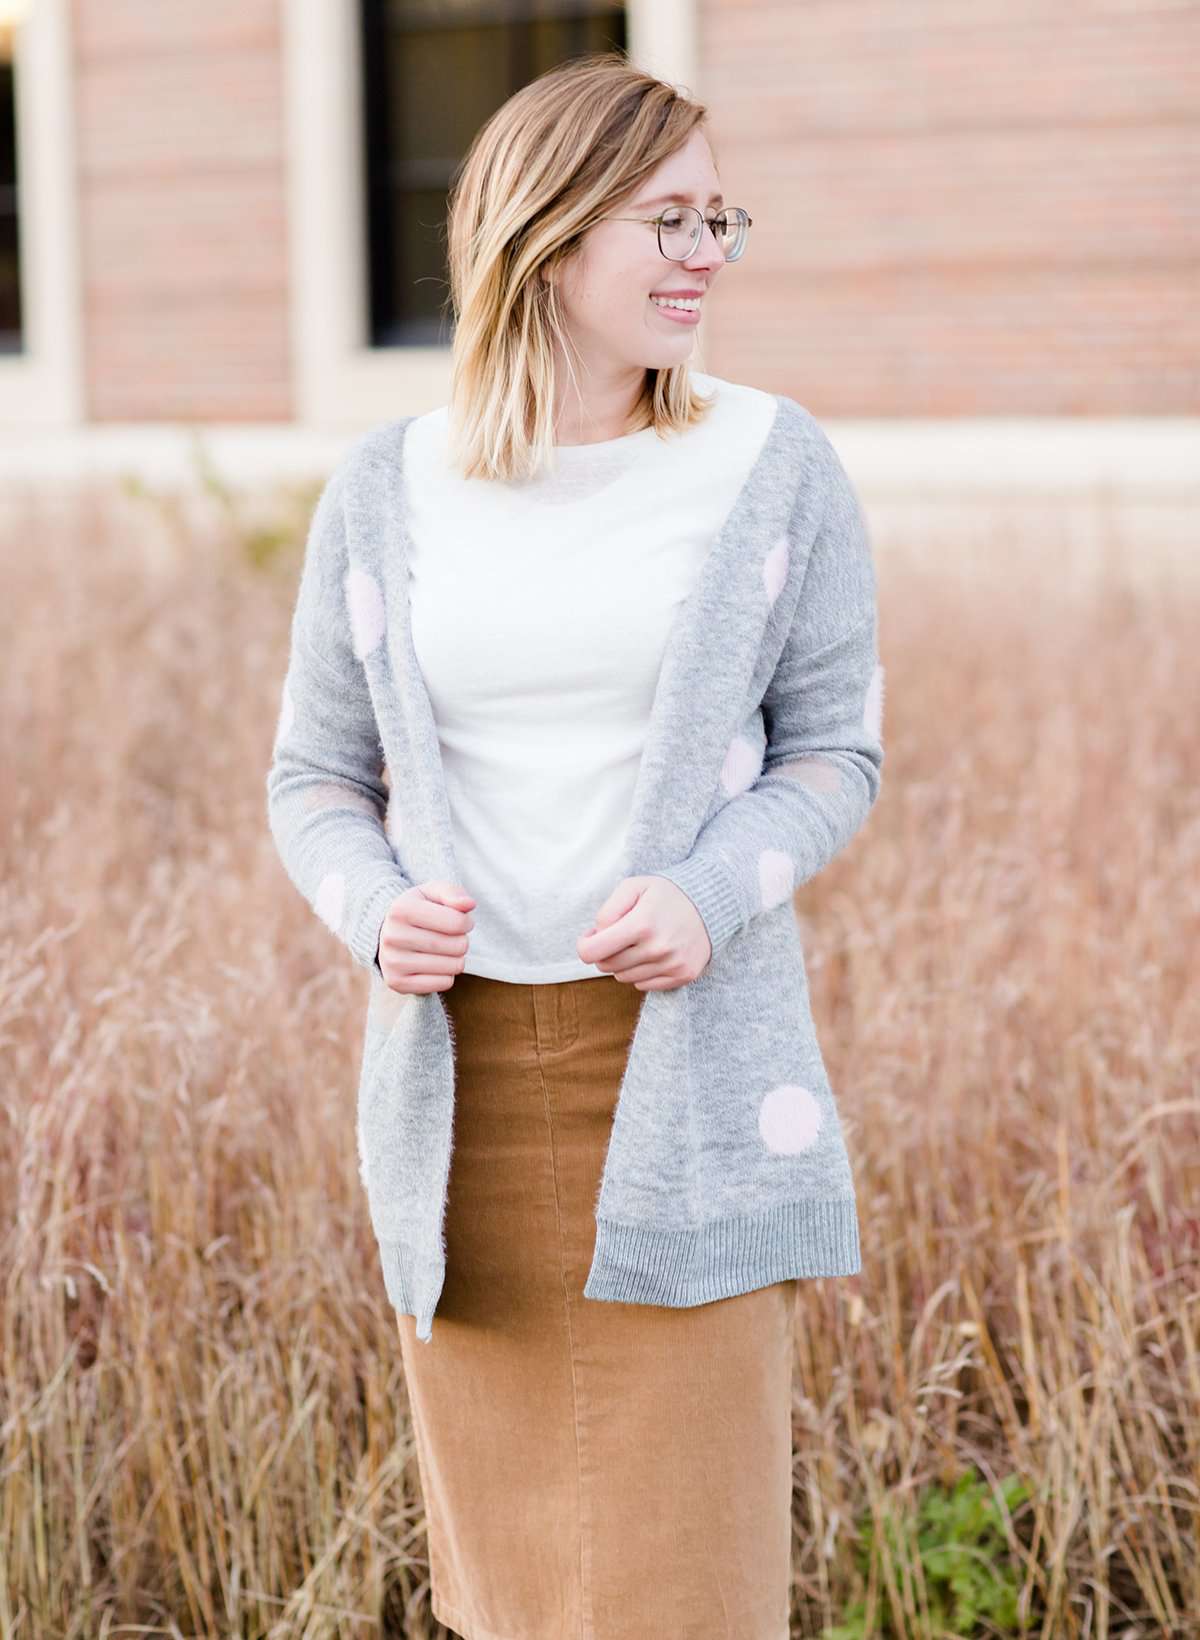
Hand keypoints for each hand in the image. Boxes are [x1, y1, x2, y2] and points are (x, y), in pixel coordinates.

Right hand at [377, 880, 474, 993]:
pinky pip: (444, 984)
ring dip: (457, 958)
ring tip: (443, 950)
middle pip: (457, 946)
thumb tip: (469, 904)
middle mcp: (393, 936)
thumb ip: (453, 893)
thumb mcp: (432, 893)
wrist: (387, 933)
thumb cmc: (418, 910)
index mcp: (401, 910)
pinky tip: (435, 965)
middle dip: (462, 941)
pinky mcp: (397, 983)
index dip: (467, 922)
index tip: (460, 921)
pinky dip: (447, 975)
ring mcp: (393, 962)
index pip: (457, 922)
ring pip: (453, 966)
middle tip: (452, 937)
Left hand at [576, 876, 711, 990]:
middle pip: (606, 966)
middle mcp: (656, 949)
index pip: (592, 952)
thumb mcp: (633, 887)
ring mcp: (671, 965)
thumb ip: (607, 910)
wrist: (712, 902)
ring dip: (623, 962)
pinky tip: (652, 954)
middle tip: (618, 935)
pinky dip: (641, 972)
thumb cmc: (666, 894)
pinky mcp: (683, 976)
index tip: (591, 936)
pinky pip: (643, 986)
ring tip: (638, 942)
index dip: (585, 944)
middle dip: (605, 951)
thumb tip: (595, 937)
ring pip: (623, 978)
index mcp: (641, 924)